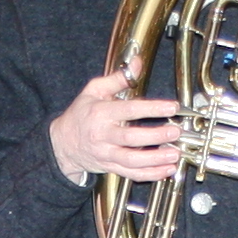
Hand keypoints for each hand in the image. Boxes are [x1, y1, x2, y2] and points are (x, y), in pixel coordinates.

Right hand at [48, 67, 180, 184]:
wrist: (62, 143)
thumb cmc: (81, 114)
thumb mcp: (94, 90)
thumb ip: (118, 78)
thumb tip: (137, 63)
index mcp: (101, 113)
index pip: (129, 110)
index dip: (152, 108)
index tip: (171, 107)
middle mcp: (103, 135)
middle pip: (131, 137)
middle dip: (156, 136)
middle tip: (175, 131)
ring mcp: (106, 154)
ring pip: (131, 160)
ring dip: (155, 159)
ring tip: (175, 153)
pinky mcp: (110, 167)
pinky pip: (131, 174)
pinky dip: (150, 174)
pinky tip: (166, 169)